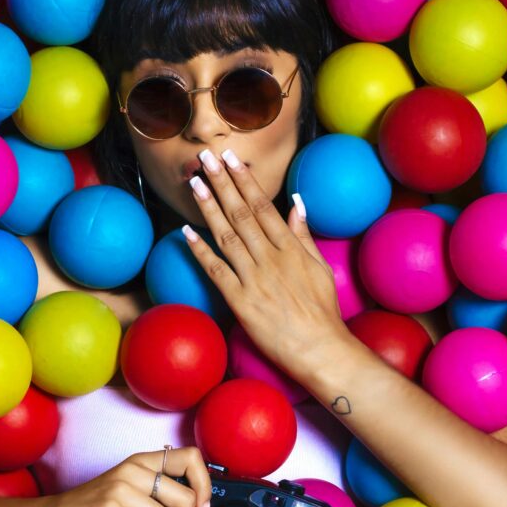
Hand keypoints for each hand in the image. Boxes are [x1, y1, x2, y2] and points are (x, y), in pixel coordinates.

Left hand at [182, 148, 350, 379]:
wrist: (320, 348)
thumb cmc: (322, 311)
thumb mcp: (320, 267)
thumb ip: (303, 234)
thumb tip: (296, 202)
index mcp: (290, 248)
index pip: (263, 206)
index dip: (244, 181)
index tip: (232, 159)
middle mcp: (271, 258)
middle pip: (241, 214)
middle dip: (222, 183)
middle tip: (205, 158)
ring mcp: (254, 279)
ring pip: (226, 236)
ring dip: (209, 207)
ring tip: (194, 183)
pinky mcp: (241, 301)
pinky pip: (216, 271)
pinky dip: (200, 250)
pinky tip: (185, 231)